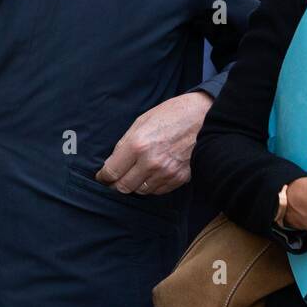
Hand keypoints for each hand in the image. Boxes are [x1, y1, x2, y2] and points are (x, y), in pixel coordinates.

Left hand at [96, 91, 211, 195]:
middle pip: (124, 187)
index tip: (102, 177)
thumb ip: (124, 144)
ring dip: (135, 185)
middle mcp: (150, 162)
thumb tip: (112, 162)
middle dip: (117, 183)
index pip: (112, 172)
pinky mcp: (179, 179)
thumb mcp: (142, 121)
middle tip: (116, 178)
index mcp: (138, 145)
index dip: (104, 177)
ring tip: (137, 173)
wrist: (204, 118)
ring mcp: (166, 173)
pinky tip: (152, 174)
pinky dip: (151, 185)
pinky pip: (158, 191)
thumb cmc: (171, 115)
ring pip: (141, 191)